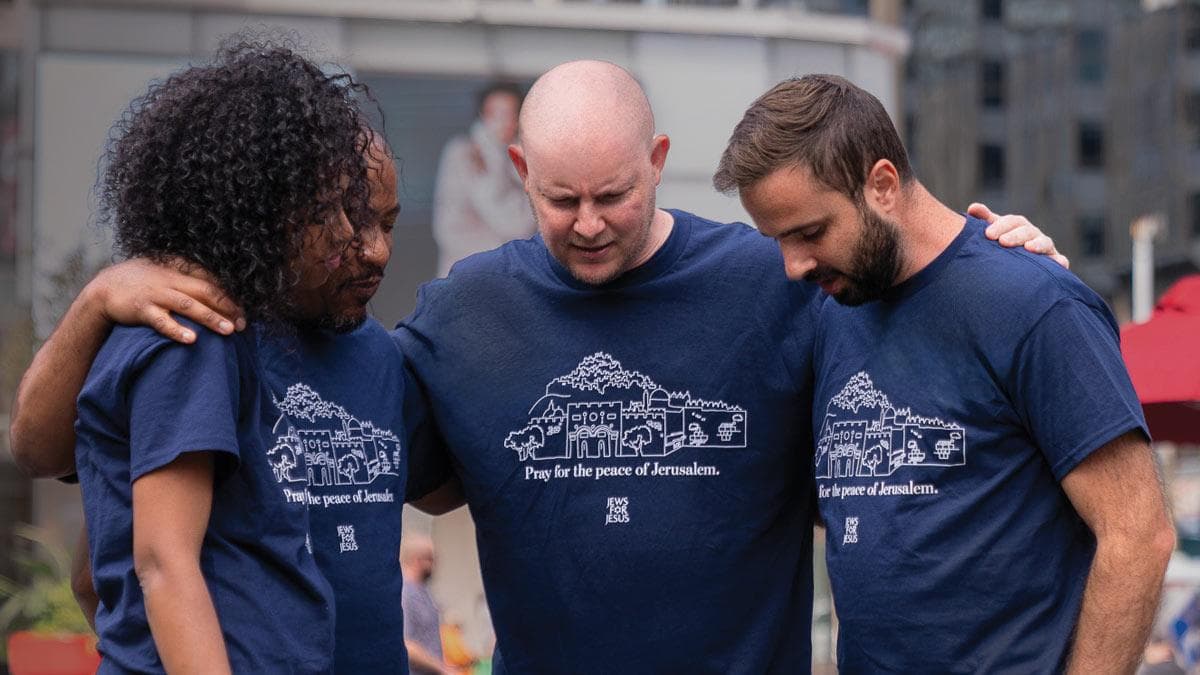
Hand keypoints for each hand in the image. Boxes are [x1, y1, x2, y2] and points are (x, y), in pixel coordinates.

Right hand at [87, 259, 245, 342]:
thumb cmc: (142, 282)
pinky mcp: (141, 309)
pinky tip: (192, 339)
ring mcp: (156, 294)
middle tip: (243, 323)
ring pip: (188, 305)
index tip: (244, 310)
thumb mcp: (166, 273)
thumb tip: (217, 289)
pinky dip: (177, 329)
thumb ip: (189, 277)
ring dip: (210, 318)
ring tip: (229, 331)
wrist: (104, 287)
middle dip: (227, 307)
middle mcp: (171, 281)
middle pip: (206, 291)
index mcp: (179, 271)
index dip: (230, 295)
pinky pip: (162, 321)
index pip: (211, 281)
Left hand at [969, 203, 1069, 269]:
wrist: (1014, 270)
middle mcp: (1033, 235)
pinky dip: (1060, 261)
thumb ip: (984, 220)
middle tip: (1003, 242)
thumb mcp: (993, 233)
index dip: (1001, 226)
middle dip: (1015, 235)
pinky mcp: (1054, 263)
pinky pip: (1060, 261)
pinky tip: (1059, 263)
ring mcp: (1045, 248)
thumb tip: (973, 208)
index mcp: (1018, 226)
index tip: (988, 234)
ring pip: (1044, 243)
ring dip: (1038, 244)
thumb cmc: (1000, 248)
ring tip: (1029, 248)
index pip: (1012, 222)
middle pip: (1027, 231)